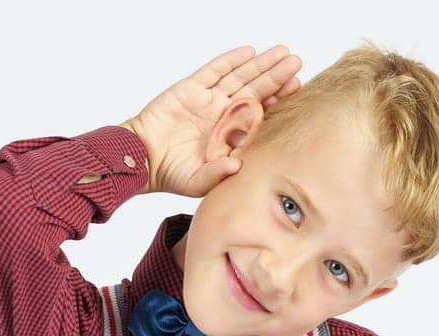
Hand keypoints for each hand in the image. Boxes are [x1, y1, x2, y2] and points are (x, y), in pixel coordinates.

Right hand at [119, 44, 302, 197]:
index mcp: (232, 134)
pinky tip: (248, 52)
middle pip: (256, 90)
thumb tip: (238, 166)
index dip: (278, 99)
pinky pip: (213, 71)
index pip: (262, 113)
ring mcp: (209, 100)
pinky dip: (230, 60)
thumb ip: (218, 174)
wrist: (142, 158)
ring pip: (239, 77)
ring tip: (281, 52)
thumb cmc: (172, 173)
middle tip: (296, 62)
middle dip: (276, 76)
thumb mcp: (198, 181)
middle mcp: (225, 114)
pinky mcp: (190, 89)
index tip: (296, 87)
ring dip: (260, 64)